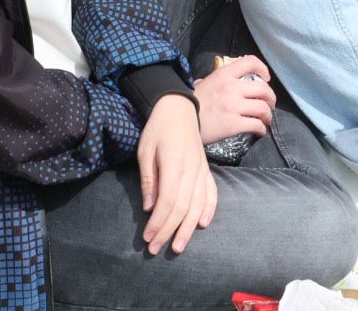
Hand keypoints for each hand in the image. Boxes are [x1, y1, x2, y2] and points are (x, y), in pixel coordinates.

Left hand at [138, 95, 216, 254]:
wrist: (178, 108)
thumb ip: (149, 179)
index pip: (169, 200)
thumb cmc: (157, 129)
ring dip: (188, 227)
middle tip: (156, 249)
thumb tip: (149, 208)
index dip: (159, 222)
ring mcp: (202, 169)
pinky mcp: (206, 169)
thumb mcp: (145, 151)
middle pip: (183, 207)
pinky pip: (212, 192)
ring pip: (198, 204)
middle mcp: (192, 169)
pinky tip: (202, 224)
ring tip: (179, 245)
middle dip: (169, 231)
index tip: (148, 237)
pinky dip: (209, 209)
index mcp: (174, 163)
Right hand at [192, 55, 274, 142]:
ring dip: (268, 115)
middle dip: (271, 98)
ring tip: (266, 120)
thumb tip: (206, 81)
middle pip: (263, 89)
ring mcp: (233, 106)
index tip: (266, 78)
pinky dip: (262, 129)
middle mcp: (231, 88)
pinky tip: (259, 131)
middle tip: (270, 105)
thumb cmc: (190, 103)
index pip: (250, 62)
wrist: (179, 122)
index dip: (263, 68)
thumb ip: (210, 81)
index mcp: (223, 75)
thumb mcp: (200, 84)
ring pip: (263, 108)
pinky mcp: (233, 124)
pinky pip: (256, 125)